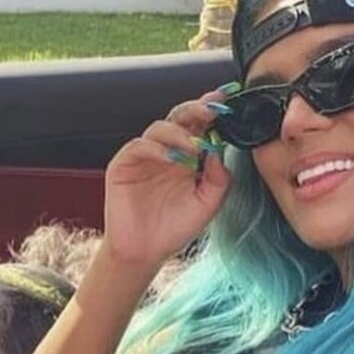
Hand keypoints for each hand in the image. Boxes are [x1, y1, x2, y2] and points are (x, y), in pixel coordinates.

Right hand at [102, 87, 235, 268]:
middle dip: (197, 110)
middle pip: (181, 118)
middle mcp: (167, 151)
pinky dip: (156, 148)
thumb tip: (218, 150)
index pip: (201, 126)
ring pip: (160, 127)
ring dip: (180, 133)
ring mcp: (145, 156)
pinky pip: (139, 146)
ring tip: (194, 148)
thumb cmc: (175, 229)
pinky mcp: (124, 164)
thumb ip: (218, 179)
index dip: (214, 111)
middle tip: (213, 109)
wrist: (145, 253)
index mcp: (188, 156)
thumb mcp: (207, 205)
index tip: (229, 100)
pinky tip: (170, 158)